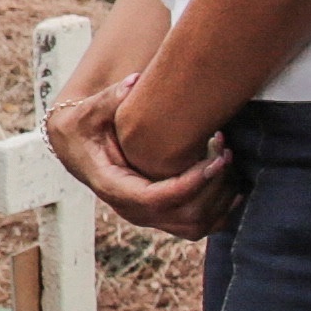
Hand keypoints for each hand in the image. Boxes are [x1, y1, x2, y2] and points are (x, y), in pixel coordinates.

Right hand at [51, 69, 230, 234]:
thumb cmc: (84, 128)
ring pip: (196, 226)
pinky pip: (199, 226)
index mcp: (114, 187)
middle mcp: (132, 210)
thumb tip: (133, 84)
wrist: (78, 148)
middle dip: (213, 186)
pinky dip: (221, 211)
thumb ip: (109, 99)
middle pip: (185, 216)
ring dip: (220, 199)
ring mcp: (149, 217)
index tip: (215, 159)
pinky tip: (233, 185)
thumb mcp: (88, 112)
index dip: (191, 183)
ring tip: (229, 163)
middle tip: (226, 151)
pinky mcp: (162, 216)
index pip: (157, 199)